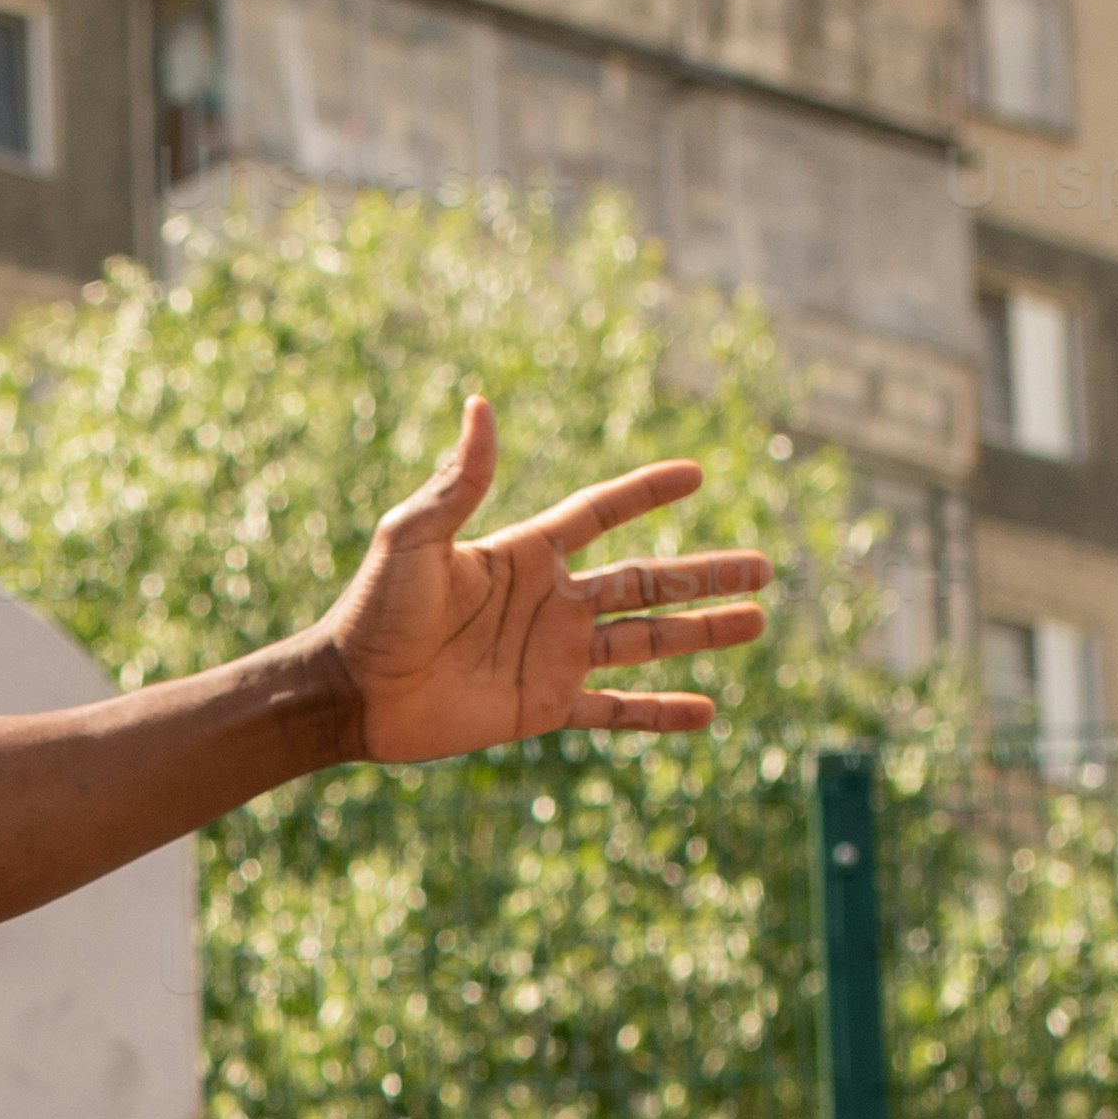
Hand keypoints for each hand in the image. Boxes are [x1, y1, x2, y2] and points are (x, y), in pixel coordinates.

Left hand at [318, 411, 769, 763]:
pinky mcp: (544, 705)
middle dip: (706, 574)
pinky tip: (708, 713)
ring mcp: (552, 654)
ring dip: (702, 632)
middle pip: (647, 579)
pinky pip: (616, 709)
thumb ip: (458, 482)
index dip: (645, 493)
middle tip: (764, 567)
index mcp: (525, 554)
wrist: (353, 693)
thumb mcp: (413, 536)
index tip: (696, 475)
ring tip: (757, 623)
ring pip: (647, 639)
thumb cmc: (374, 609)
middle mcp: (550, 600)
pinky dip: (660, 713)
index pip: (600, 513)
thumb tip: (480, 406)